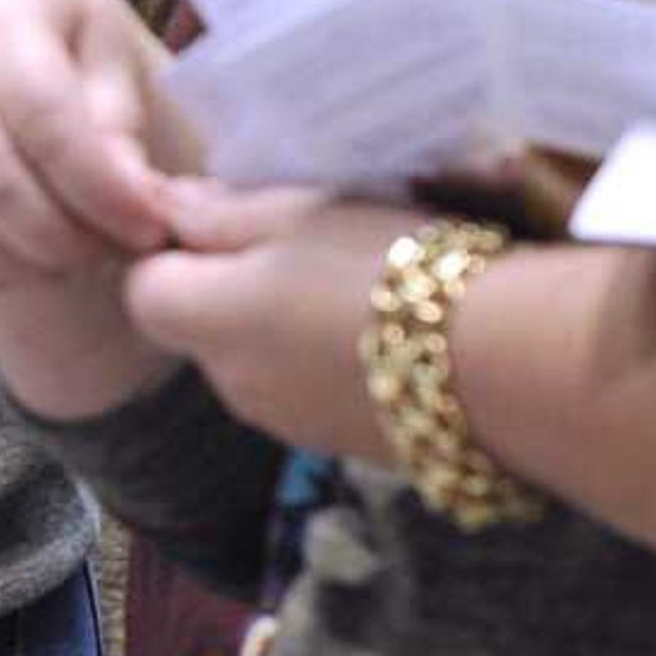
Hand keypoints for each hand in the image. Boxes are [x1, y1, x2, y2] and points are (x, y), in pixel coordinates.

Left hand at [120, 185, 413, 463]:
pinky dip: (332, 359)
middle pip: (201, 324)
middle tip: (308, 238)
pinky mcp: (343, 447)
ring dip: (286, 320)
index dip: (177, 249)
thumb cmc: (393, 268)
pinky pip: (312, 389)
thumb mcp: (301, 214)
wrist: (512, 368)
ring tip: (362, 280)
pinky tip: (393, 331)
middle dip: (233, 283)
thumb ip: (221, 214)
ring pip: (259, 358)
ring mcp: (288, 424)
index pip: (143, 288)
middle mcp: (231, 385)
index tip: (230, 217)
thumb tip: (168, 208)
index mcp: (206, 323)